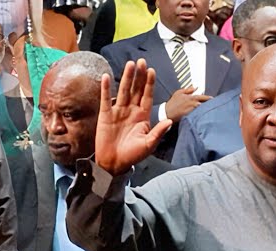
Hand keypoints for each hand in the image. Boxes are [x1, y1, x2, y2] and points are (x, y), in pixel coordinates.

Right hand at [95, 59, 173, 175]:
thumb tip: (170, 122)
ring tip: (129, 64)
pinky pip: (105, 99)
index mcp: (143, 116)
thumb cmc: (133, 155)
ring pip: (123, 91)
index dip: (149, 83)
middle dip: (139, 76)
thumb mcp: (149, 144)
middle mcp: (131, 111)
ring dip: (126, 78)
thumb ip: (158, 132)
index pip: (147, 95)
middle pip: (136, 89)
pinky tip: (106, 77)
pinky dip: (105, 88)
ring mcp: (118, 112)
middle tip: (141, 61)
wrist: (114, 163)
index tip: (151, 71)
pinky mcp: (105, 116)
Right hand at [163, 85, 211, 121]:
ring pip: (203, 111)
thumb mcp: (178, 93)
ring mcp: (193, 111)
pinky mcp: (191, 117)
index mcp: (192, 98)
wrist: (166, 113)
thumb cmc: (172, 104)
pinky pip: (198, 116)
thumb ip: (188, 90)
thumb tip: (195, 87)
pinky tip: (202, 117)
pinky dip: (201, 116)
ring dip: (206, 111)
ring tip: (208, 112)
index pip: (205, 97)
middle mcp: (194, 104)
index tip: (213, 99)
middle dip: (209, 105)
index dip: (209, 99)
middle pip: (206, 105)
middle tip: (212, 106)